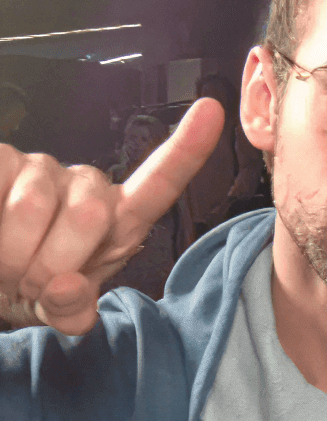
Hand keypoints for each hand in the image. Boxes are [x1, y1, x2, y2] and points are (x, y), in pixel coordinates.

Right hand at [0, 98, 224, 334]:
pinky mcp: (2, 159)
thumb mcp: (57, 310)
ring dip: (12, 254)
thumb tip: (68, 289)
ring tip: (8, 265)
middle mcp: (88, 186)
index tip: (212, 110)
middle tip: (32, 283)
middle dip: (51, 265)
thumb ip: (72, 310)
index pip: (160, 182)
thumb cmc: (29, 286)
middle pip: (89, 215)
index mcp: (118, 220)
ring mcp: (43, 168)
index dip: (187, 149)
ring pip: (33, 207)